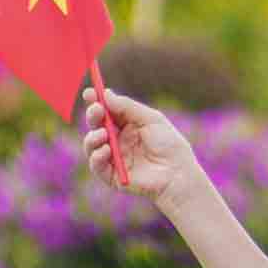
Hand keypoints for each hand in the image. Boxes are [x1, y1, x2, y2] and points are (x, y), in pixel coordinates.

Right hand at [83, 87, 202, 210]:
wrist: (178, 173)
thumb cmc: (169, 145)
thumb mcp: (152, 119)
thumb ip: (128, 107)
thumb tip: (106, 94)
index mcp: (127, 125)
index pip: (107, 111)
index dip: (96, 101)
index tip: (89, 92)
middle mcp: (118, 140)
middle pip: (97, 125)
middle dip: (93, 116)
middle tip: (96, 110)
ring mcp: (114, 157)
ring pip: (92, 145)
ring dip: (92, 137)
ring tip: (103, 133)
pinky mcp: (112, 176)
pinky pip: (96, 165)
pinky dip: (96, 156)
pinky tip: (106, 150)